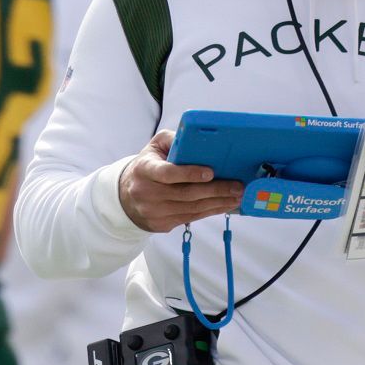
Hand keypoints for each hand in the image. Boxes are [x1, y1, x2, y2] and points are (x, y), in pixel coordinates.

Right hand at [119, 129, 244, 232]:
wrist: (127, 195)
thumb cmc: (147, 166)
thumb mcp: (154, 147)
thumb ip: (174, 140)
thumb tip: (196, 139)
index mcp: (144, 169)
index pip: (167, 173)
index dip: (189, 173)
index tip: (211, 172)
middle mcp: (147, 192)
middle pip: (186, 193)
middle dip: (215, 190)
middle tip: (236, 186)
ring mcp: (154, 211)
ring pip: (192, 208)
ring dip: (218, 203)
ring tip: (236, 196)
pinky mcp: (161, 224)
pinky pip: (191, 218)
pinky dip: (210, 211)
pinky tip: (224, 205)